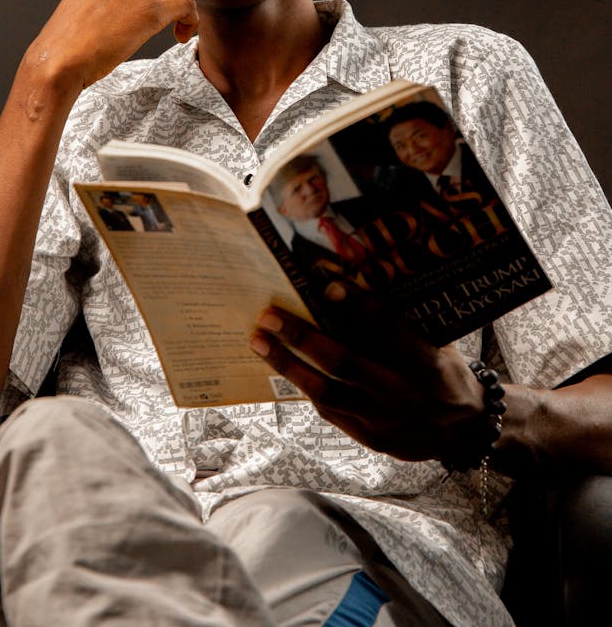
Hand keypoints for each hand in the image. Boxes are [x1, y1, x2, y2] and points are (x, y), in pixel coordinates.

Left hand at [250, 281, 483, 462]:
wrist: (464, 431)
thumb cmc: (443, 372)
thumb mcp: (433, 340)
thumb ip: (395, 322)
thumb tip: (342, 290)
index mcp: (426, 362)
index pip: (386, 328)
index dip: (355, 306)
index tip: (325, 283)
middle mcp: (404, 393)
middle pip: (344, 362)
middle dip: (301, 336)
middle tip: (268, 315)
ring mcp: (386, 421)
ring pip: (327, 392)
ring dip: (288, 365)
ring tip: (260, 342)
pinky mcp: (372, 440)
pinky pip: (331, 413)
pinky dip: (306, 387)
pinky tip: (285, 368)